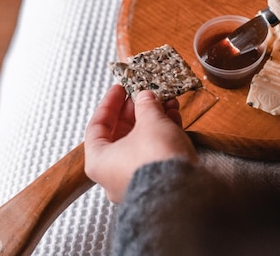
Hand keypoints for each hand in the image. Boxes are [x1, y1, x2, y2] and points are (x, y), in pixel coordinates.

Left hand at [84, 85, 197, 202]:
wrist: (182, 189)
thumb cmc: (156, 160)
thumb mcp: (150, 121)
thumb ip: (146, 106)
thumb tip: (145, 97)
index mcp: (99, 161)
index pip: (97, 127)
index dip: (109, 104)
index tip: (119, 89)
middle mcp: (113, 174)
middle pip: (121, 134)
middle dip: (136, 111)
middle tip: (144, 95)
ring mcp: (134, 180)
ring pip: (141, 143)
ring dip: (153, 120)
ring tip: (165, 102)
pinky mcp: (155, 182)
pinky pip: (154, 153)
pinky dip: (163, 135)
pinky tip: (173, 118)